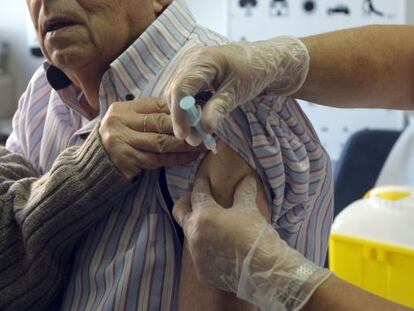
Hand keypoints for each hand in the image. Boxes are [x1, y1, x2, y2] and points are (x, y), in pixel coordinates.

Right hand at [99, 98, 201, 180]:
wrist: (93, 168)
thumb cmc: (117, 143)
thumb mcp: (127, 124)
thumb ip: (147, 117)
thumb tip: (183, 112)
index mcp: (122, 109)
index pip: (156, 105)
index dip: (179, 109)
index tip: (200, 112)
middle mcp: (120, 123)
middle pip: (160, 122)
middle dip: (186, 126)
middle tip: (206, 129)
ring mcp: (122, 142)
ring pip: (162, 142)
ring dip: (185, 144)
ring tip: (203, 144)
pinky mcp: (128, 161)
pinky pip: (159, 159)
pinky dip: (177, 158)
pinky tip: (190, 157)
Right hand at [165, 36, 309, 145]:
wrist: (267, 61)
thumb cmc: (255, 72)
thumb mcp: (238, 92)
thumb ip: (219, 109)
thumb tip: (204, 129)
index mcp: (202, 60)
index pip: (181, 89)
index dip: (179, 114)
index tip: (184, 135)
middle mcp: (191, 61)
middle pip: (175, 93)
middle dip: (182, 118)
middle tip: (195, 139)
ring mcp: (191, 67)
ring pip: (177, 95)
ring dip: (185, 115)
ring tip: (199, 133)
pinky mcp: (194, 75)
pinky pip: (185, 94)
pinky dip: (191, 109)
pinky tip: (202, 119)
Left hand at [173, 175, 330, 310]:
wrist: (265, 271)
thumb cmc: (256, 236)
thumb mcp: (249, 209)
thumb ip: (243, 191)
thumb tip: (246, 179)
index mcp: (204, 215)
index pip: (198, 193)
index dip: (202, 183)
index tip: (204, 179)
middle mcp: (194, 235)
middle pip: (180, 212)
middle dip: (187, 203)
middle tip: (198, 200)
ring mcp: (195, 255)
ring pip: (189, 234)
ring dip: (198, 226)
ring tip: (212, 224)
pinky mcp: (201, 271)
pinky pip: (198, 254)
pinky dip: (206, 247)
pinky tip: (219, 246)